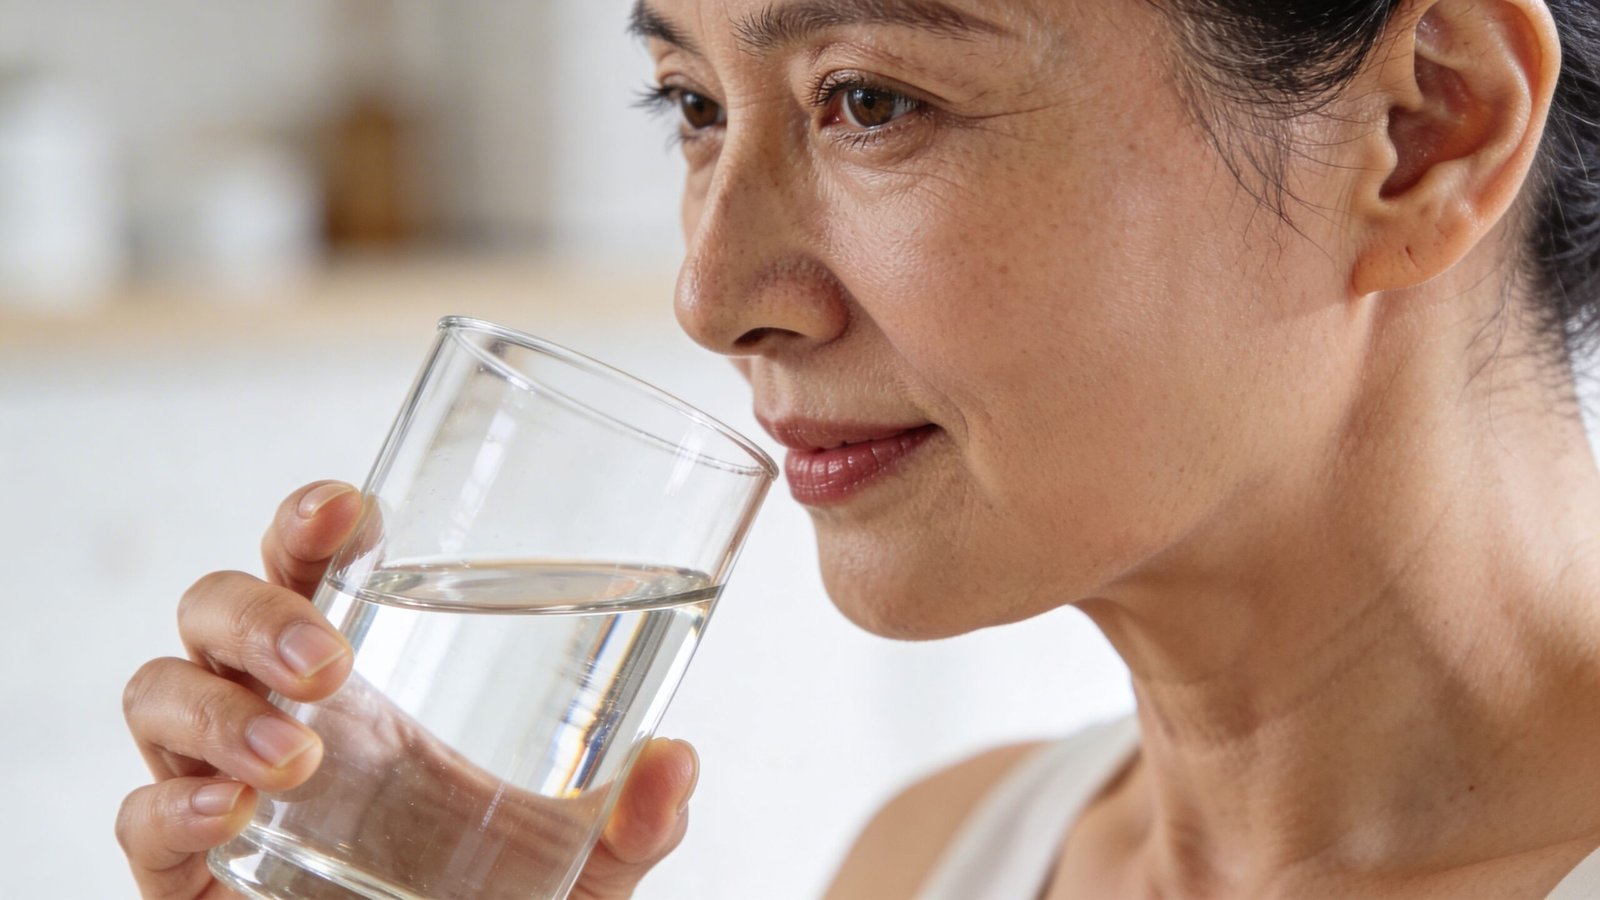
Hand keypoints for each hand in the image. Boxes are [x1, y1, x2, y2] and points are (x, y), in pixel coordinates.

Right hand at [117, 481, 698, 898]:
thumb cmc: (493, 899)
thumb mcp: (585, 861)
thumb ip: (631, 819)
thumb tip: (677, 761)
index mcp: (366, 680)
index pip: (312, 566)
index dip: (311, 521)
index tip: (351, 510)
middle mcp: (281, 713)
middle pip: (215, 609)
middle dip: (256, 614)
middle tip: (329, 661)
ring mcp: (224, 784)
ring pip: (158, 691)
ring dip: (215, 706)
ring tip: (294, 755)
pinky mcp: (187, 871)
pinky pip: (140, 816)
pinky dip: (168, 804)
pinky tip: (231, 810)